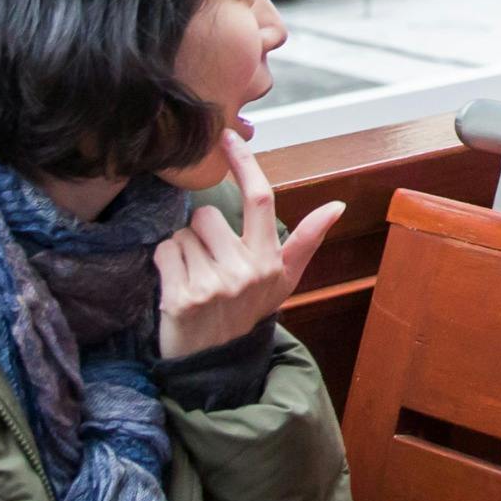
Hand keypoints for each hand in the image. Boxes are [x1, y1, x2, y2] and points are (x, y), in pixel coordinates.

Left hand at [156, 140, 343, 360]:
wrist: (214, 362)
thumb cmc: (248, 312)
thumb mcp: (283, 279)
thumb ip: (306, 240)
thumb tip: (337, 205)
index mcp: (269, 261)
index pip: (260, 199)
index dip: (244, 164)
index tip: (228, 138)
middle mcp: (245, 271)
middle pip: (207, 215)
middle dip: (201, 232)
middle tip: (209, 263)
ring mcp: (213, 285)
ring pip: (182, 233)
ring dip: (182, 250)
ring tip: (194, 277)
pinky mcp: (180, 297)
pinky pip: (164, 252)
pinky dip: (164, 264)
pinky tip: (176, 286)